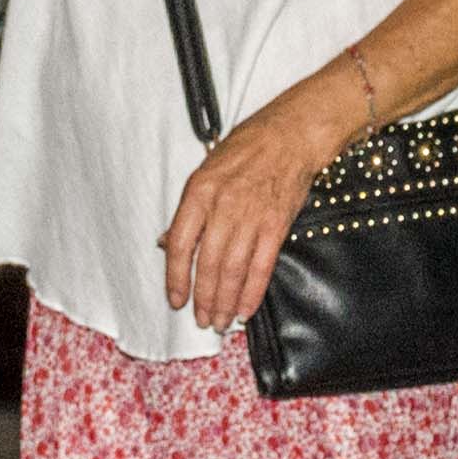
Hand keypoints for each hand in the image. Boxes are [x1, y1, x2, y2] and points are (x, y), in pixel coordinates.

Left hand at [158, 67, 365, 330]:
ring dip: (225, 301)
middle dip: (203, 298)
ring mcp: (251, 217)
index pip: (180, 245)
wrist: (290, 136)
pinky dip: (252, 292)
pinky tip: (244, 309)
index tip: (176, 300)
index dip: (176, 278)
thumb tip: (167, 243)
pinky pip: (261, 266)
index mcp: (199, 192)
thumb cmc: (245, 149)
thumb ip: (188, 211)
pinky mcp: (277, 225)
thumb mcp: (205, 172)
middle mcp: (223, 207)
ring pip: (233, 270)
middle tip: (201, 320)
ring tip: (220, 321)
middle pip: (208, 264)